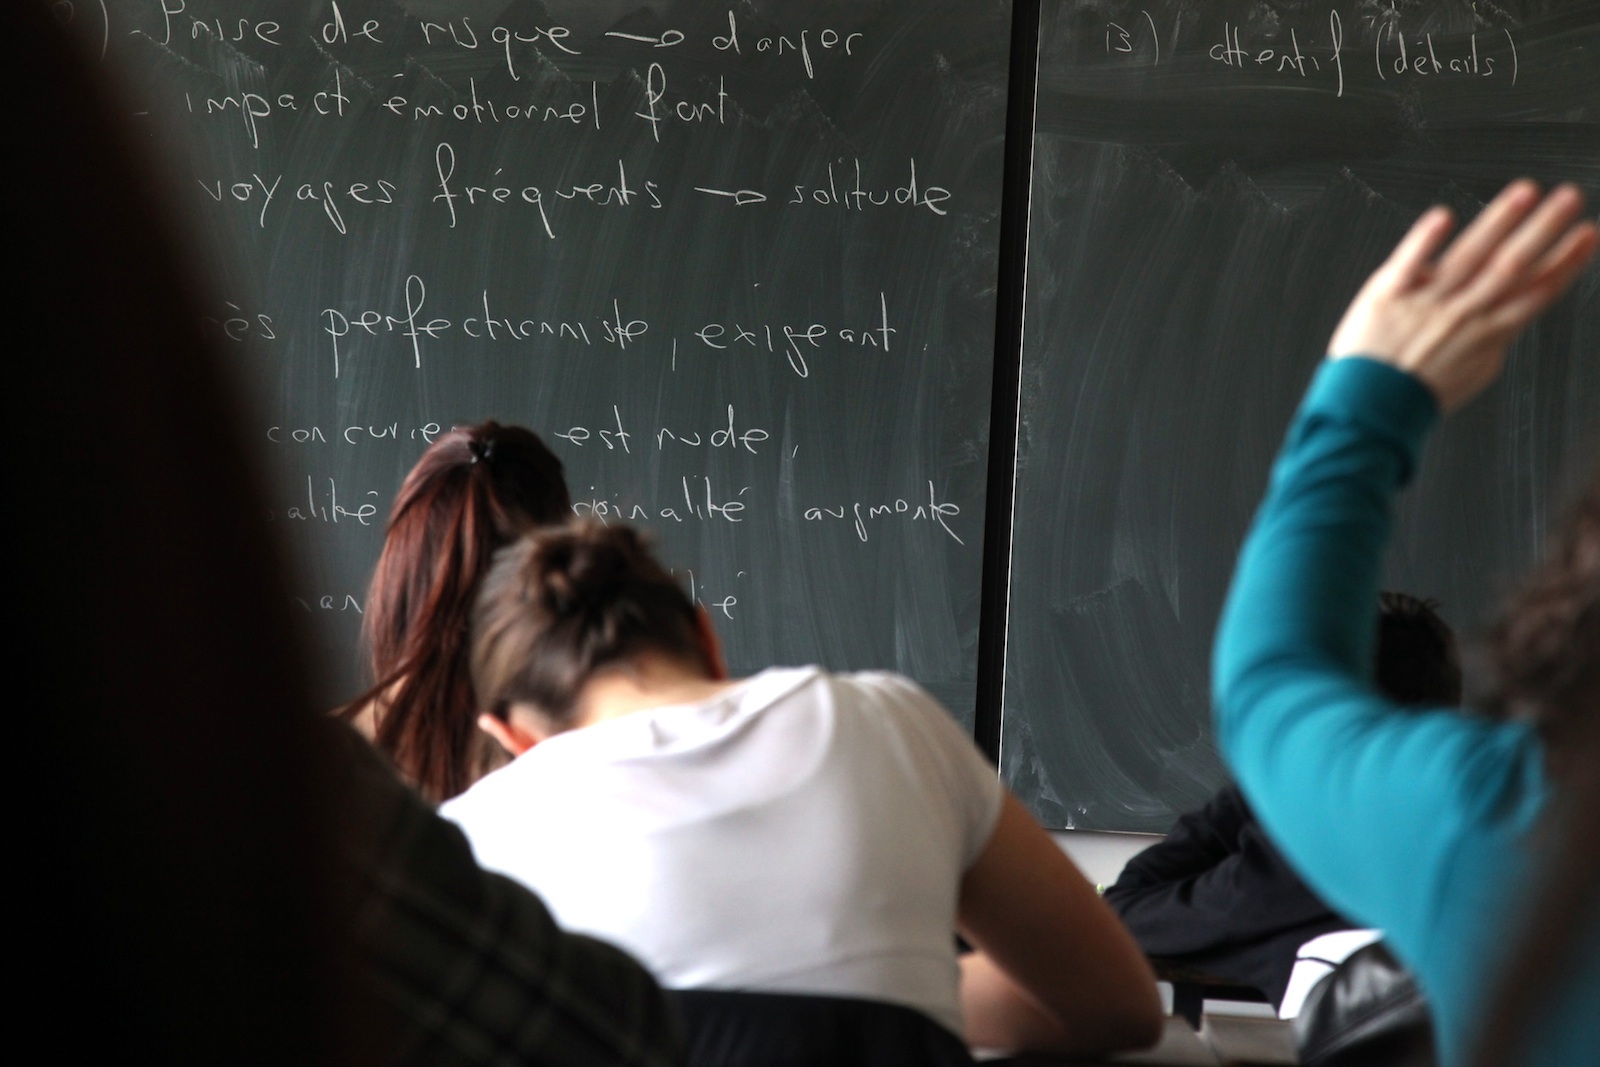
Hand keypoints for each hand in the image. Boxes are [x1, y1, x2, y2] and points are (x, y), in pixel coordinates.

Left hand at [1327, 180, 1597, 411]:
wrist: (1369, 411)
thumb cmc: (1417, 395)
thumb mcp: (1473, 372)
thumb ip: (1493, 336)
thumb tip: (1510, 314)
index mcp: (1488, 333)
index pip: (1537, 290)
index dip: (1567, 261)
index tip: (1588, 233)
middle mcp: (1462, 314)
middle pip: (1511, 265)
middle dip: (1544, 229)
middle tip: (1570, 197)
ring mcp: (1426, 303)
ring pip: (1470, 256)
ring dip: (1500, 221)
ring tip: (1526, 192)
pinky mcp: (1388, 295)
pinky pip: (1409, 262)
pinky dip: (1426, 240)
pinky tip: (1445, 215)